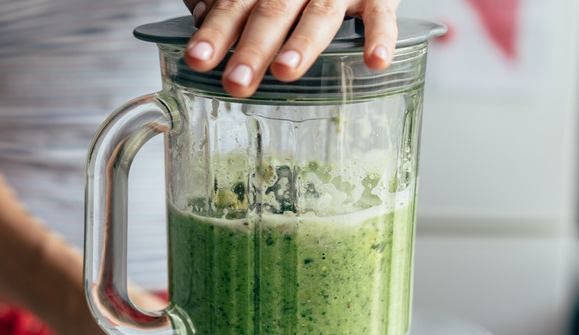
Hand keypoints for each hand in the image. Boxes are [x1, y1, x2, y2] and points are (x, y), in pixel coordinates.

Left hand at [182, 0, 401, 97]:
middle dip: (253, 47)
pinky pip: (381, 13)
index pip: (236, 3)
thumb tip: (200, 17)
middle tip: (237, 82)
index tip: (197, 59)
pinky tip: (374, 61)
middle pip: (273, 11)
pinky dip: (381, 36)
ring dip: (303, 42)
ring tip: (286, 70)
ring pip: (321, 13)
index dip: (215, 31)